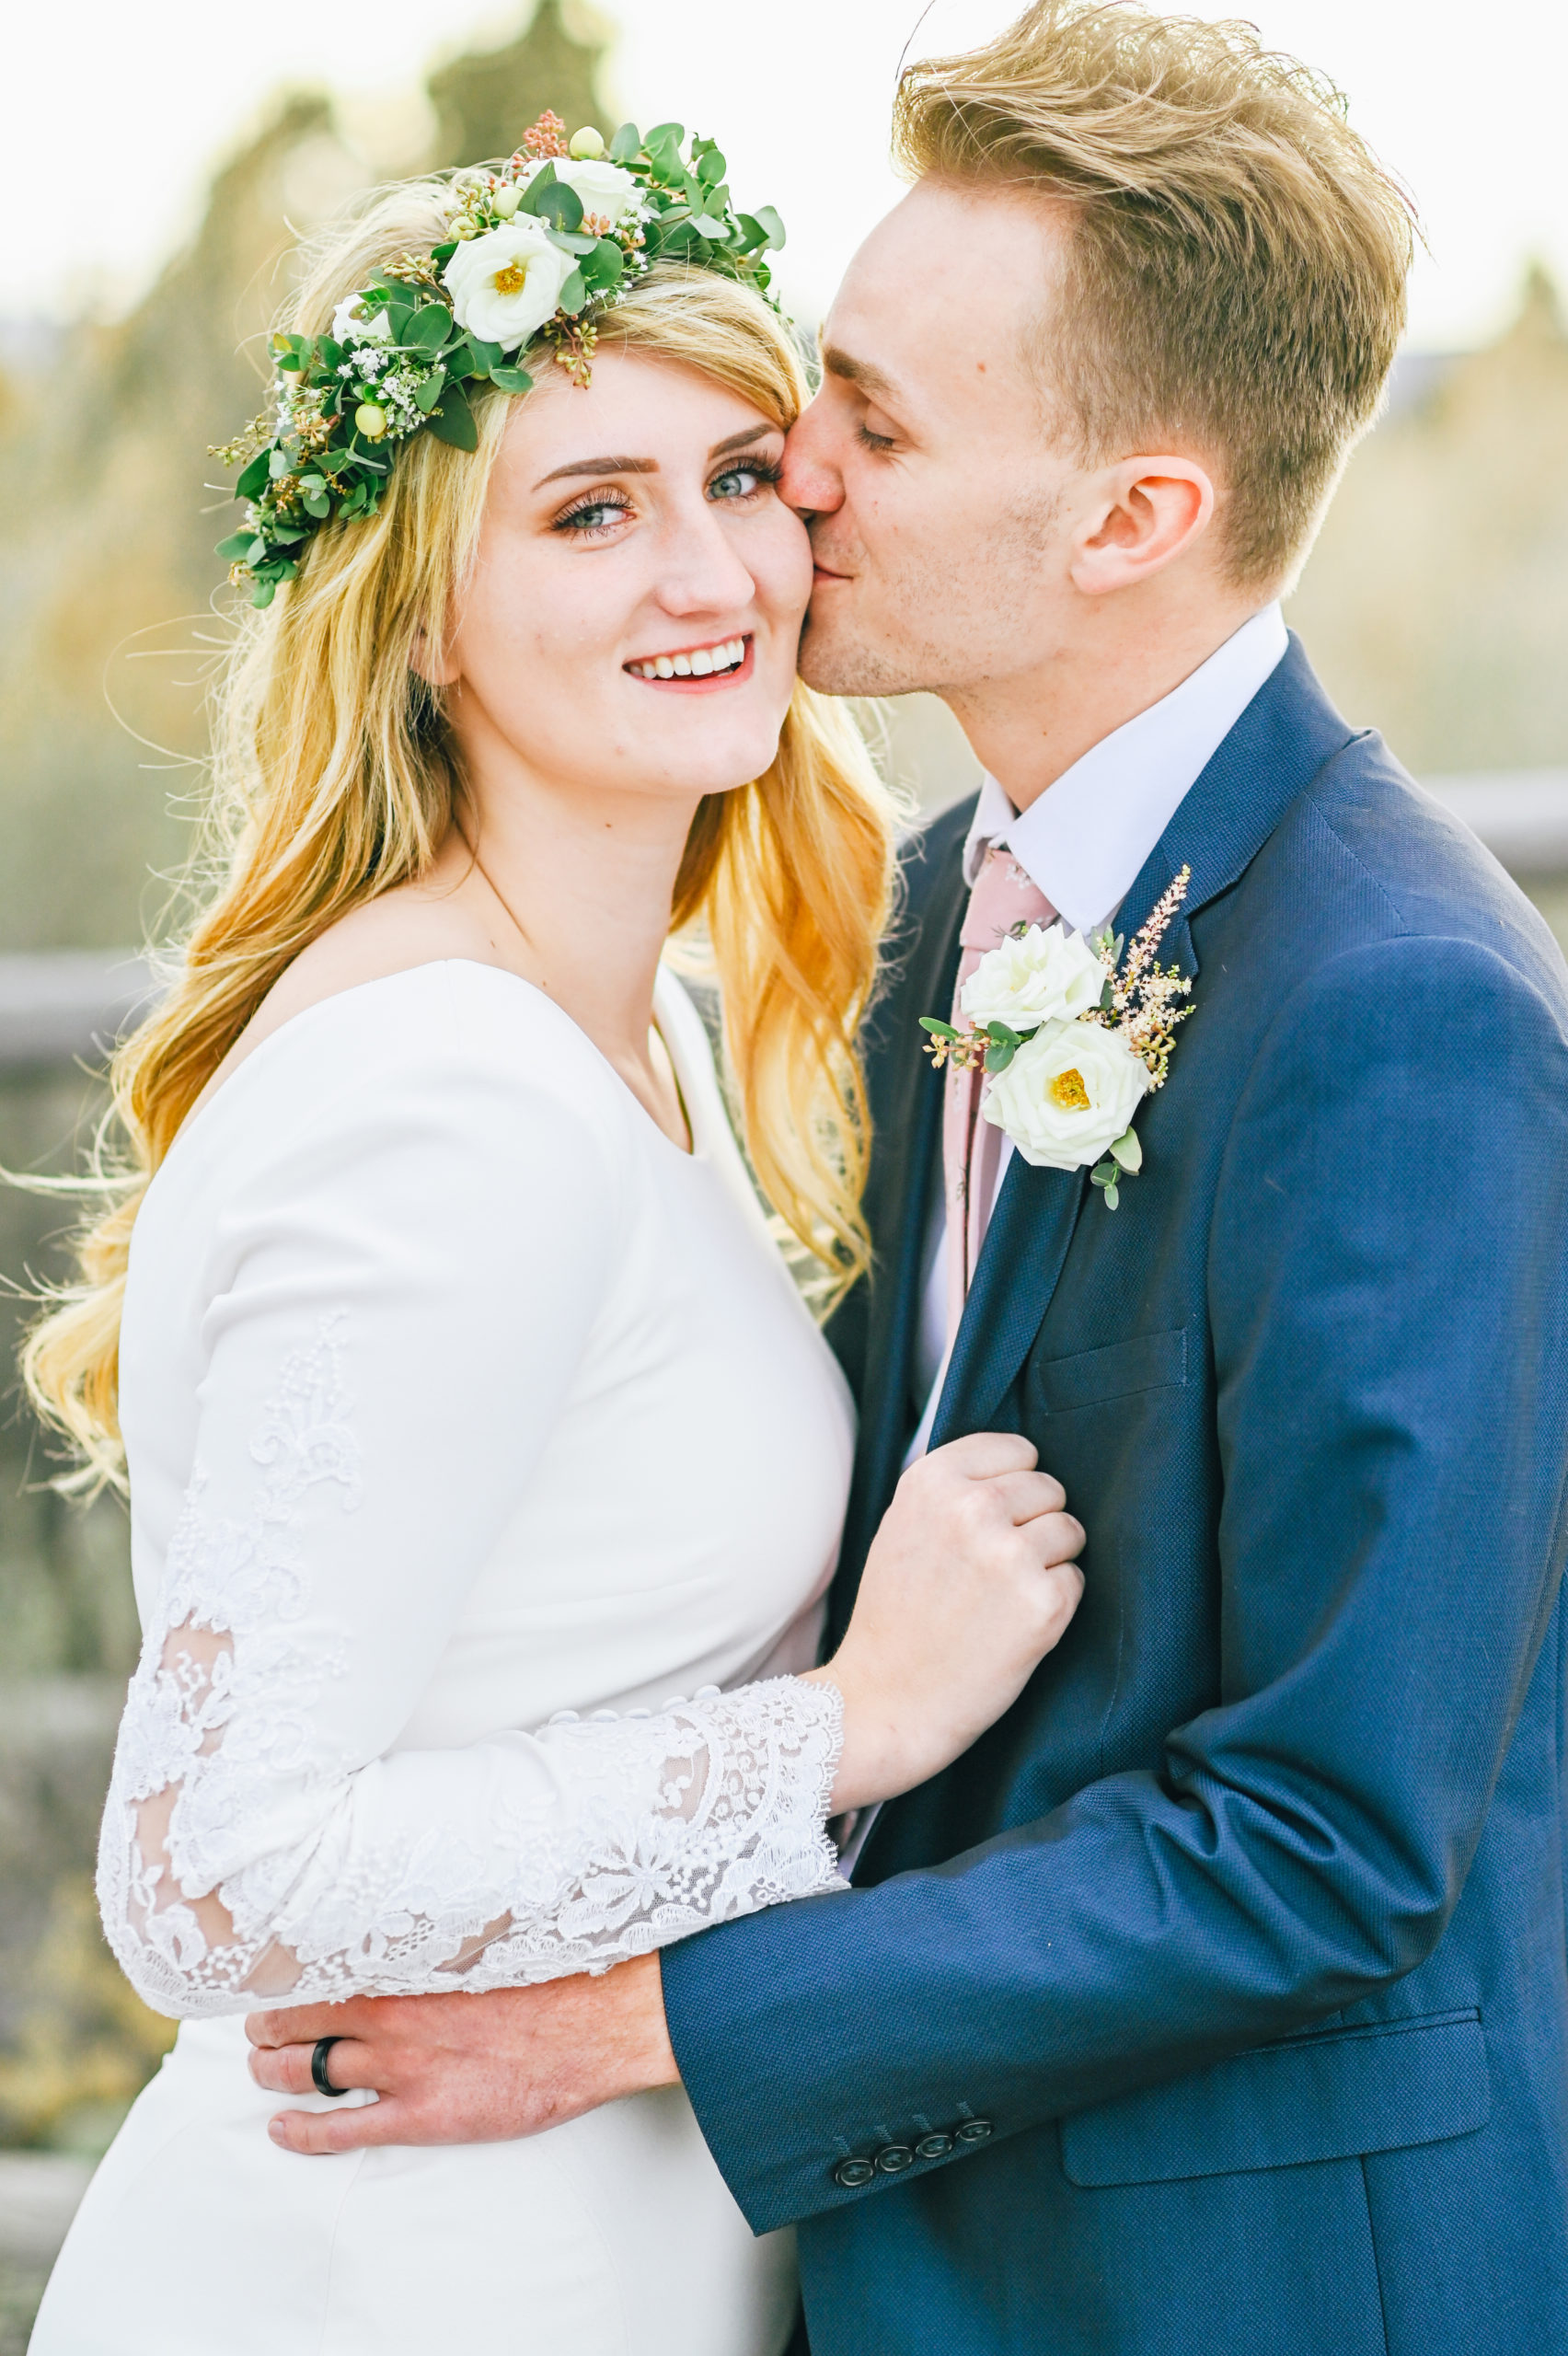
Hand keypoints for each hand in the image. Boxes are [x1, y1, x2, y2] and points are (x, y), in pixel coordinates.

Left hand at [246, 1950, 676, 2154]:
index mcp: (404, 1962)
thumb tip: (401, 1910)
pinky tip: (283, 2129)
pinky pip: (342, 2131)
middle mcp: (391, 2013)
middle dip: (266, 2027)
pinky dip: (301, 2132)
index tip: (268, 1977)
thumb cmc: (547, 1971)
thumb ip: (430, 1931)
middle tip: (257, 2028)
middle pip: (297, 2021)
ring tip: (261, 2069)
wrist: (597, 2021)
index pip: (315, 1966)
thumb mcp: (480, 1933)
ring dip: (272, 2072)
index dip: (282, 1977)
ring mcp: (403, 2067)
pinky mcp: (423, 2115)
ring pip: (306, 2071)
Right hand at [805, 1431, 1083, 1810]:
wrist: (886, 1701)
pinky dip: (1054, 1602)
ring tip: (1005, 1594)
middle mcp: (972, 1508)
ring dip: (1049, 1561)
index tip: (994, 1517)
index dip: (1013, 1485)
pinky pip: (1075, 1579)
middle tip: (996, 1567)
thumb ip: (953, 1489)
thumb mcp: (902, 1527)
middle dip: (1034, 1523)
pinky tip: (1013, 1624)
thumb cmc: (895, 1617)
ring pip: (1070, 1530)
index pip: (1017, 1449)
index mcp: (933, 1481)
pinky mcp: (1042, 1603)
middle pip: (1049, 1488)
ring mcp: (1009, 1555)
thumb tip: (1020, 1463)